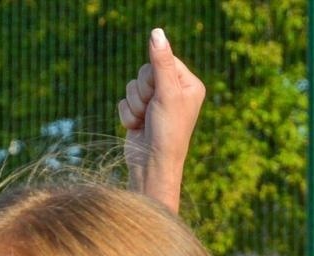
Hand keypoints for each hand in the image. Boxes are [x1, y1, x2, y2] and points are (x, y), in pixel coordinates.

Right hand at [119, 27, 204, 210]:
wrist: (152, 165)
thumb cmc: (167, 132)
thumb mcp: (167, 94)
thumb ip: (161, 62)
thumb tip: (156, 32)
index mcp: (189, 84)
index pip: (163, 59)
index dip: (154, 77)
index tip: (161, 96)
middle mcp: (175, 91)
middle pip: (144, 71)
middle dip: (143, 92)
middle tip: (153, 110)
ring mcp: (157, 102)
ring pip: (132, 86)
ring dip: (135, 105)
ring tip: (147, 121)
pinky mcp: (141, 112)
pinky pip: (124, 100)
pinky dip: (128, 115)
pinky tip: (139, 128)